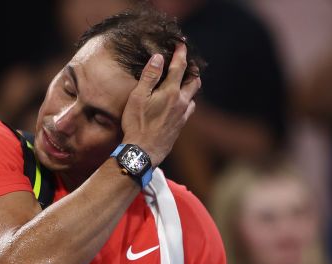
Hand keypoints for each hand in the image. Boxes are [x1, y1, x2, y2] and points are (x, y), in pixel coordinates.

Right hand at [120, 41, 200, 165]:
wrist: (143, 152)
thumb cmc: (137, 124)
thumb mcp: (138, 97)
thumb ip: (149, 76)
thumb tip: (158, 58)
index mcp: (170, 92)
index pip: (180, 67)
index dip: (181, 53)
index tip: (182, 44)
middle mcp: (181, 102)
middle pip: (194, 81)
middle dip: (193, 70)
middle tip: (188, 62)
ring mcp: (182, 115)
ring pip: (193, 96)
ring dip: (190, 87)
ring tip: (183, 82)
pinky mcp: (180, 126)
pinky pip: (188, 110)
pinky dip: (186, 101)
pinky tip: (179, 103)